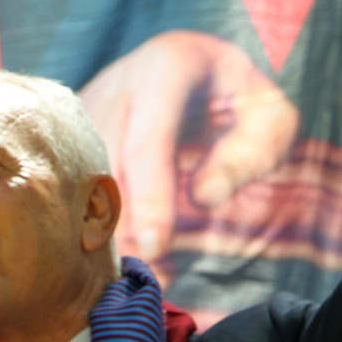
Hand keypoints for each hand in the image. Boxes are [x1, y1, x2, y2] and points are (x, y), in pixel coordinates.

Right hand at [79, 30, 300, 262]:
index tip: (156, 248)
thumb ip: (250, 154)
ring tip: (135, 271)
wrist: (200, 66)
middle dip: (121, 226)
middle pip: (104, 167)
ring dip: (101, 230)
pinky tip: (114, 253)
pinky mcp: (70, 132)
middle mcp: (117, 84)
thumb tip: (203, 196)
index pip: (148, 144)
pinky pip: (69, 182)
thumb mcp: (272, 118)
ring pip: (79, 179)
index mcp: (168, 68)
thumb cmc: (241, 98)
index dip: (149, 200)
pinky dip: (89, 222)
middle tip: (148, 274)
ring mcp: (87, 107)